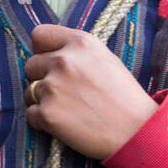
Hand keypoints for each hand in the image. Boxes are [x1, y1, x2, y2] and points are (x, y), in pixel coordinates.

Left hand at [23, 24, 157, 159]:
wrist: (137, 132)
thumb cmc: (125, 98)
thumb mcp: (105, 60)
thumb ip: (77, 53)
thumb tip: (49, 54)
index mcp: (81, 43)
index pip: (39, 35)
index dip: (42, 50)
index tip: (49, 62)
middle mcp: (64, 60)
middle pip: (30, 65)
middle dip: (41, 78)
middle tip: (64, 93)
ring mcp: (53, 87)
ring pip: (30, 91)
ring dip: (43, 101)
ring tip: (70, 110)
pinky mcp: (47, 114)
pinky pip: (31, 114)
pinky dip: (43, 121)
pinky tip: (65, 124)